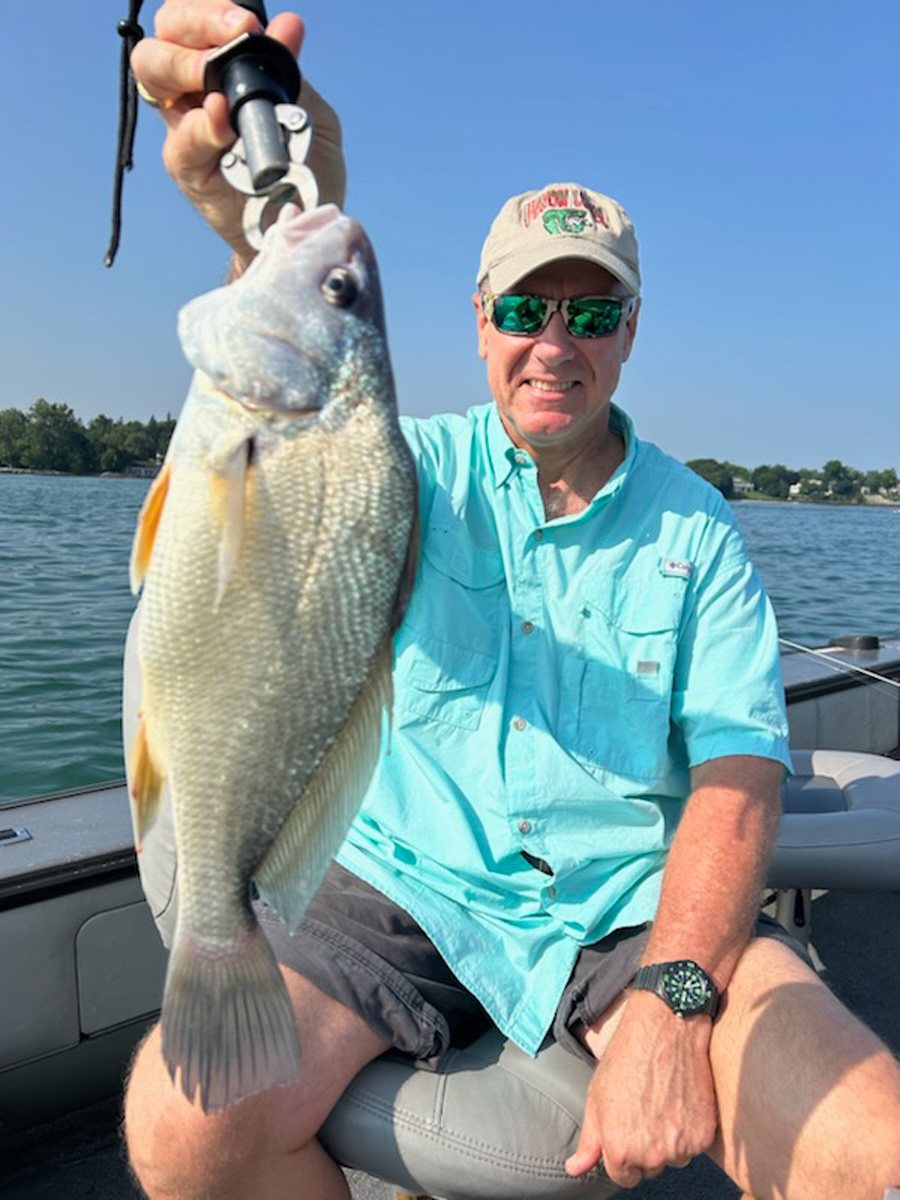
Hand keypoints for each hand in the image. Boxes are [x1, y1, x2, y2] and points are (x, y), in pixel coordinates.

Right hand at [130, 2, 346, 267]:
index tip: (249, 24)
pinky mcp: (187, 167)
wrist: (302, 225)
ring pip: (152, 71)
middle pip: (165, 33)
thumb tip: (288, 25)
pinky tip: (223, 122)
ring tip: (220, 77)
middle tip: (237, 35)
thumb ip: (292, 73)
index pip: (193, 17)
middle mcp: (194, 89)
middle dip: (195, 23)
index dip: (210, 9)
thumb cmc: (304, 169)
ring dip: (185, 63)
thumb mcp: (310, 113)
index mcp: (220, 67)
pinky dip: (200, 127)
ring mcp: (186, 126)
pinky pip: (180, 139)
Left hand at [565, 991, 718, 1187]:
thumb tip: (574, 1168)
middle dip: (645, 1147)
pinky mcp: (704, 1135)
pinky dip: (689, 1129)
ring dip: (669, 1141)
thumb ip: (589, 1140)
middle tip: (644, 1110)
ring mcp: (681, 1147)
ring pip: (673, 1157)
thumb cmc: (626, 1058)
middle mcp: (652, 1155)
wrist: (665, 1029)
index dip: (622, 1153)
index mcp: (620, 1149)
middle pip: (649, 1168)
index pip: (623, 1176)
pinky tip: (680, 1101)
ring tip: (662, 1103)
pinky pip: (695, 1145)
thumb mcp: (597, 1097)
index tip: (626, 1129)